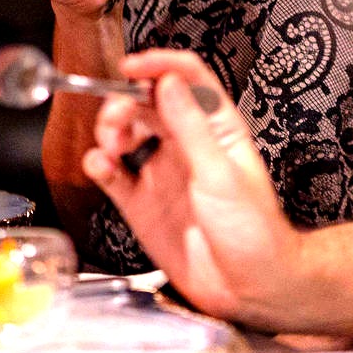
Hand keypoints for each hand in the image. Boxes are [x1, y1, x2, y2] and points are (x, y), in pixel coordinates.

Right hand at [83, 50, 301, 327]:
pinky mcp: (141, 202)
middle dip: (124, 103)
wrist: (247, 287)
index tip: (131, 68)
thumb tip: (168, 82)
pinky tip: (100, 166)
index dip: (159, 65)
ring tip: (110, 148)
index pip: (186, 78)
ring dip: (109, 131)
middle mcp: (186, 144)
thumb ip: (190, 127)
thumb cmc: (253, 230)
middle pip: (146, 102)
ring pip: (124, 133)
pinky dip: (99, 164)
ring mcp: (161, 171)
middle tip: (116, 123)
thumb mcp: (220, 173)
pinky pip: (112, 174)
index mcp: (216, 127)